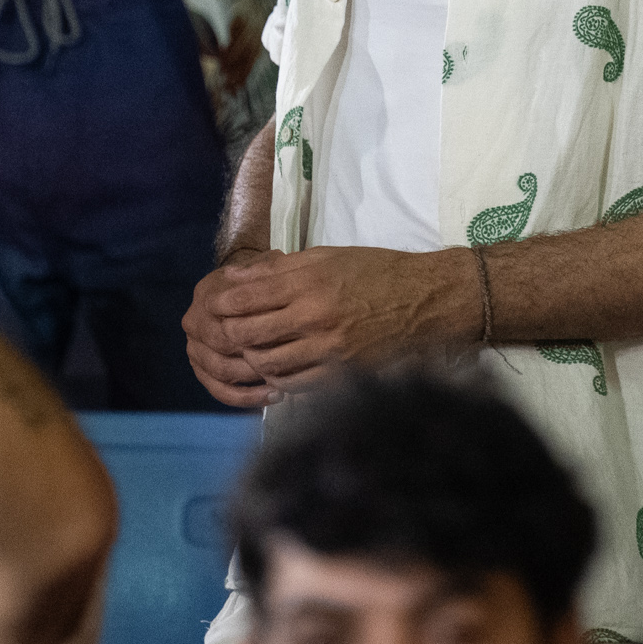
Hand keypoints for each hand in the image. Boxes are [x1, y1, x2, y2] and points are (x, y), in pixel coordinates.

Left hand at [181, 245, 475, 401]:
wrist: (429, 300)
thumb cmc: (378, 272)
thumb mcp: (328, 257)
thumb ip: (279, 269)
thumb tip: (234, 278)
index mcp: (309, 281)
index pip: (246, 297)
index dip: (221, 304)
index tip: (212, 306)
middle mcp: (315, 316)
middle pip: (249, 335)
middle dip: (228, 336)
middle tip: (222, 335)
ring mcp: (329, 349)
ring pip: (268, 365)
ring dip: (251, 361)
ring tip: (249, 354)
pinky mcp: (343, 373)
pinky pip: (296, 385)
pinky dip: (279, 381)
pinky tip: (277, 373)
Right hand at [182, 247, 279, 406]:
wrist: (242, 289)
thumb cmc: (259, 282)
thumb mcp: (264, 270)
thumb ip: (268, 270)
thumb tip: (274, 264)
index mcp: (207, 296)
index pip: (225, 322)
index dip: (253, 337)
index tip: (283, 346)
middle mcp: (194, 321)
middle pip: (219, 350)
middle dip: (253, 363)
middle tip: (285, 372)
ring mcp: (194, 347)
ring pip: (218, 372)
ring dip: (250, 384)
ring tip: (281, 387)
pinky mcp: (200, 368)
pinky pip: (217, 390)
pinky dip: (243, 398)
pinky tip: (268, 399)